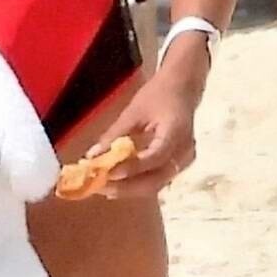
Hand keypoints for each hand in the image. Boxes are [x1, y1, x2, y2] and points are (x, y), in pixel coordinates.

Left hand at [88, 72, 199, 199]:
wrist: (182, 87)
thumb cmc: (158, 94)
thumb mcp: (134, 111)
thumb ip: (114, 134)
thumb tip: (92, 155)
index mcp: (176, 133)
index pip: (155, 157)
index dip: (131, 168)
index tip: (107, 173)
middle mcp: (185, 152)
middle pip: (156, 179)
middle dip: (126, 187)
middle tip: (98, 186)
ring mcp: (184, 161)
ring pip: (156, 184)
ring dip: (130, 189)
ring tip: (103, 187)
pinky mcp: (178, 164)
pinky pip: (157, 179)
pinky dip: (137, 183)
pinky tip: (117, 182)